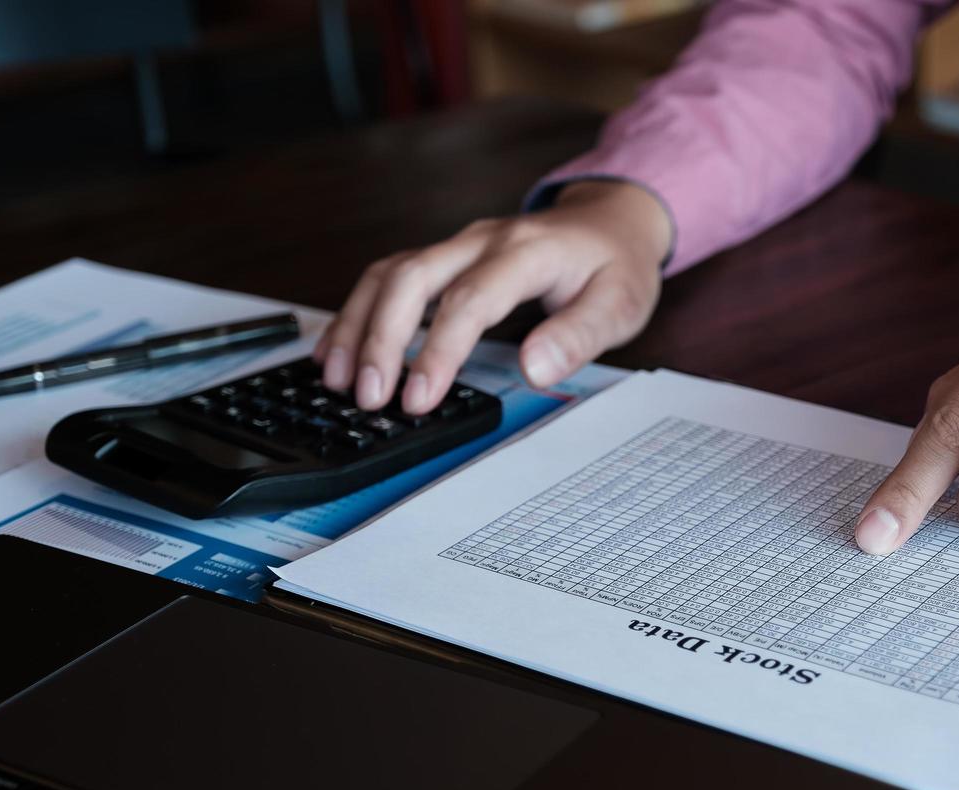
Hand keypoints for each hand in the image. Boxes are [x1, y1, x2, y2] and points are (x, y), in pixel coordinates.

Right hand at [314, 180, 671, 412]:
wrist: (611, 221)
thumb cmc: (616, 266)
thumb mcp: (620, 304)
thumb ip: (579, 336)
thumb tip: (534, 369)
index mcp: (526, 252)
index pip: (470, 300)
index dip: (438, 351)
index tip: (418, 399)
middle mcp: (482, 240)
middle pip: (411, 279)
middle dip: (381, 339)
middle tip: (369, 397)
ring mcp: (458, 245)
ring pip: (388, 274)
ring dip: (357, 326)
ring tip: (338, 380)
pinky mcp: (445, 257)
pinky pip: (388, 278)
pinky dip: (359, 314)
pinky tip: (340, 350)